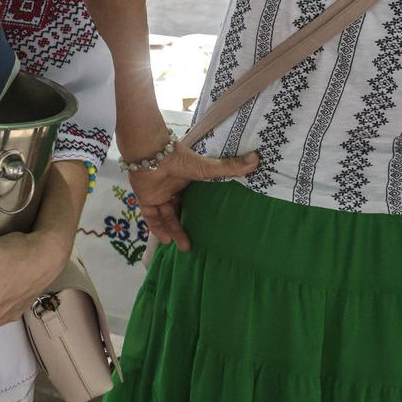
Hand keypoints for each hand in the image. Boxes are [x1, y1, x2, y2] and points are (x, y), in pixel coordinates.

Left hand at [126, 144, 260, 251]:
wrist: (151, 153)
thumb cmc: (179, 159)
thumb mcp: (207, 168)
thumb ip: (229, 167)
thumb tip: (257, 158)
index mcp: (185, 179)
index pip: (191, 197)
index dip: (197, 209)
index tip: (206, 222)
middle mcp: (171, 187)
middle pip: (177, 210)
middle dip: (184, 227)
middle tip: (193, 244)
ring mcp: (157, 193)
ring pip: (165, 216)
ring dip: (173, 231)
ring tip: (183, 248)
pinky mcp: (144, 198)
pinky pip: (150, 216)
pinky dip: (157, 228)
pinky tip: (165, 241)